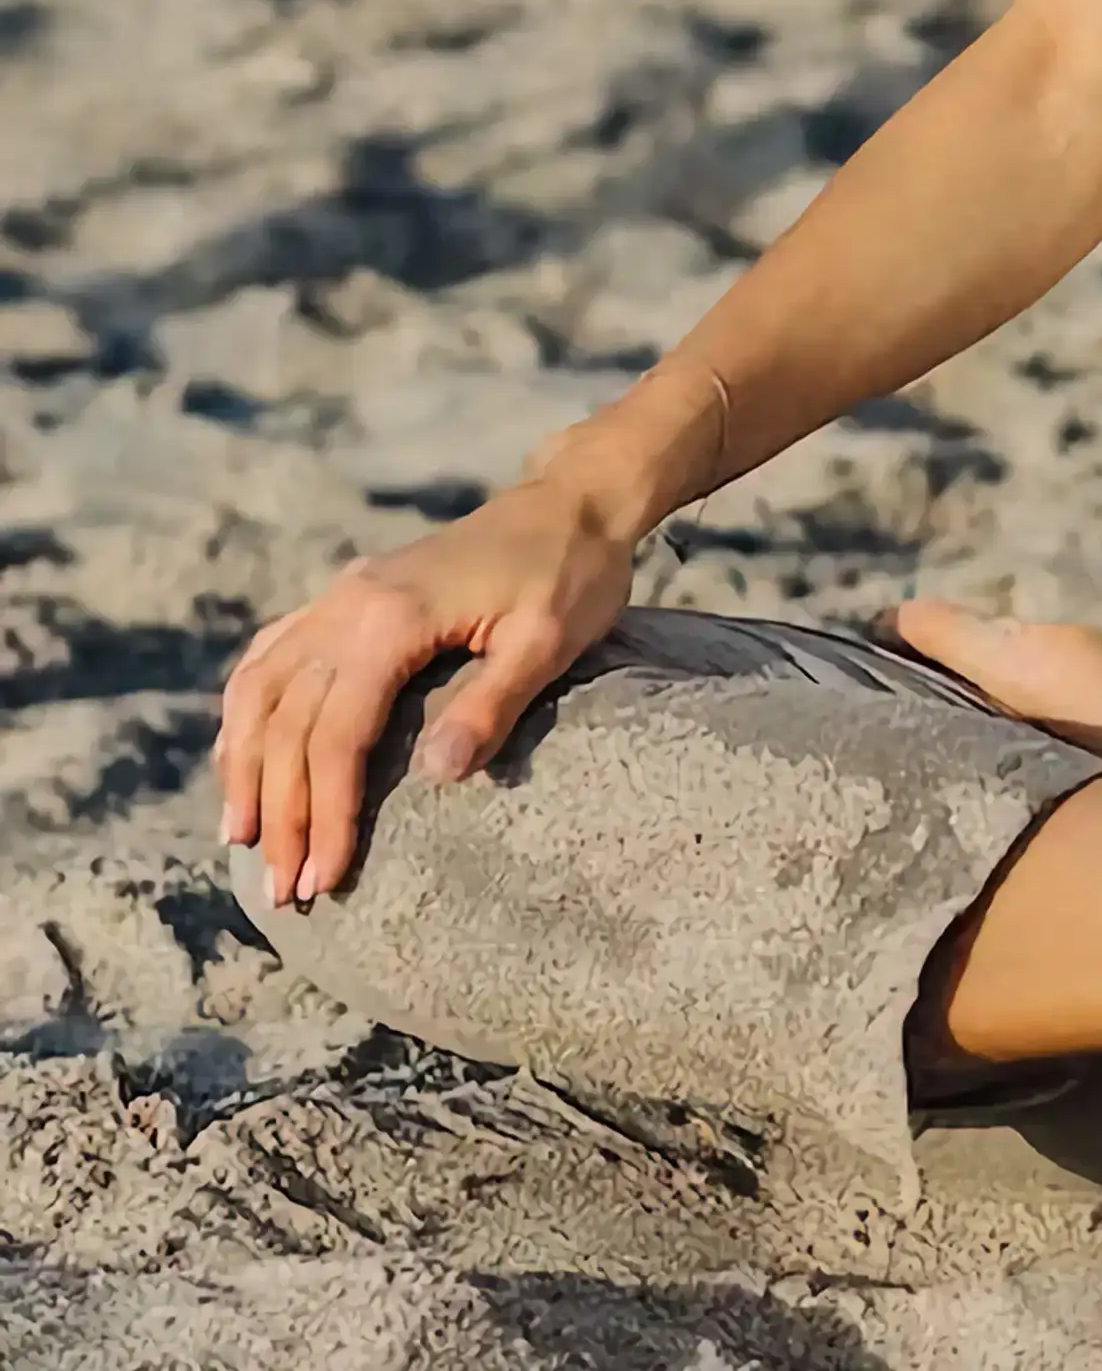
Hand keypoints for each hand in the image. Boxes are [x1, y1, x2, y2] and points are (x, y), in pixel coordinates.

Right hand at [215, 477, 636, 910]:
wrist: (571, 501)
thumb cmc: (571, 572)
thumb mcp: (550, 639)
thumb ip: (492, 704)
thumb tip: (437, 774)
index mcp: (391, 618)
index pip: (336, 735)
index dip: (326, 813)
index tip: (325, 879)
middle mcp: (347, 604)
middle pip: (288, 723)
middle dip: (280, 813)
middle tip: (284, 890)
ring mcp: (340, 595)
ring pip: (262, 690)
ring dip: (244, 767)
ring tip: (241, 840)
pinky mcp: (347, 594)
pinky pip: (271, 656)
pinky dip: (246, 711)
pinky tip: (241, 755)